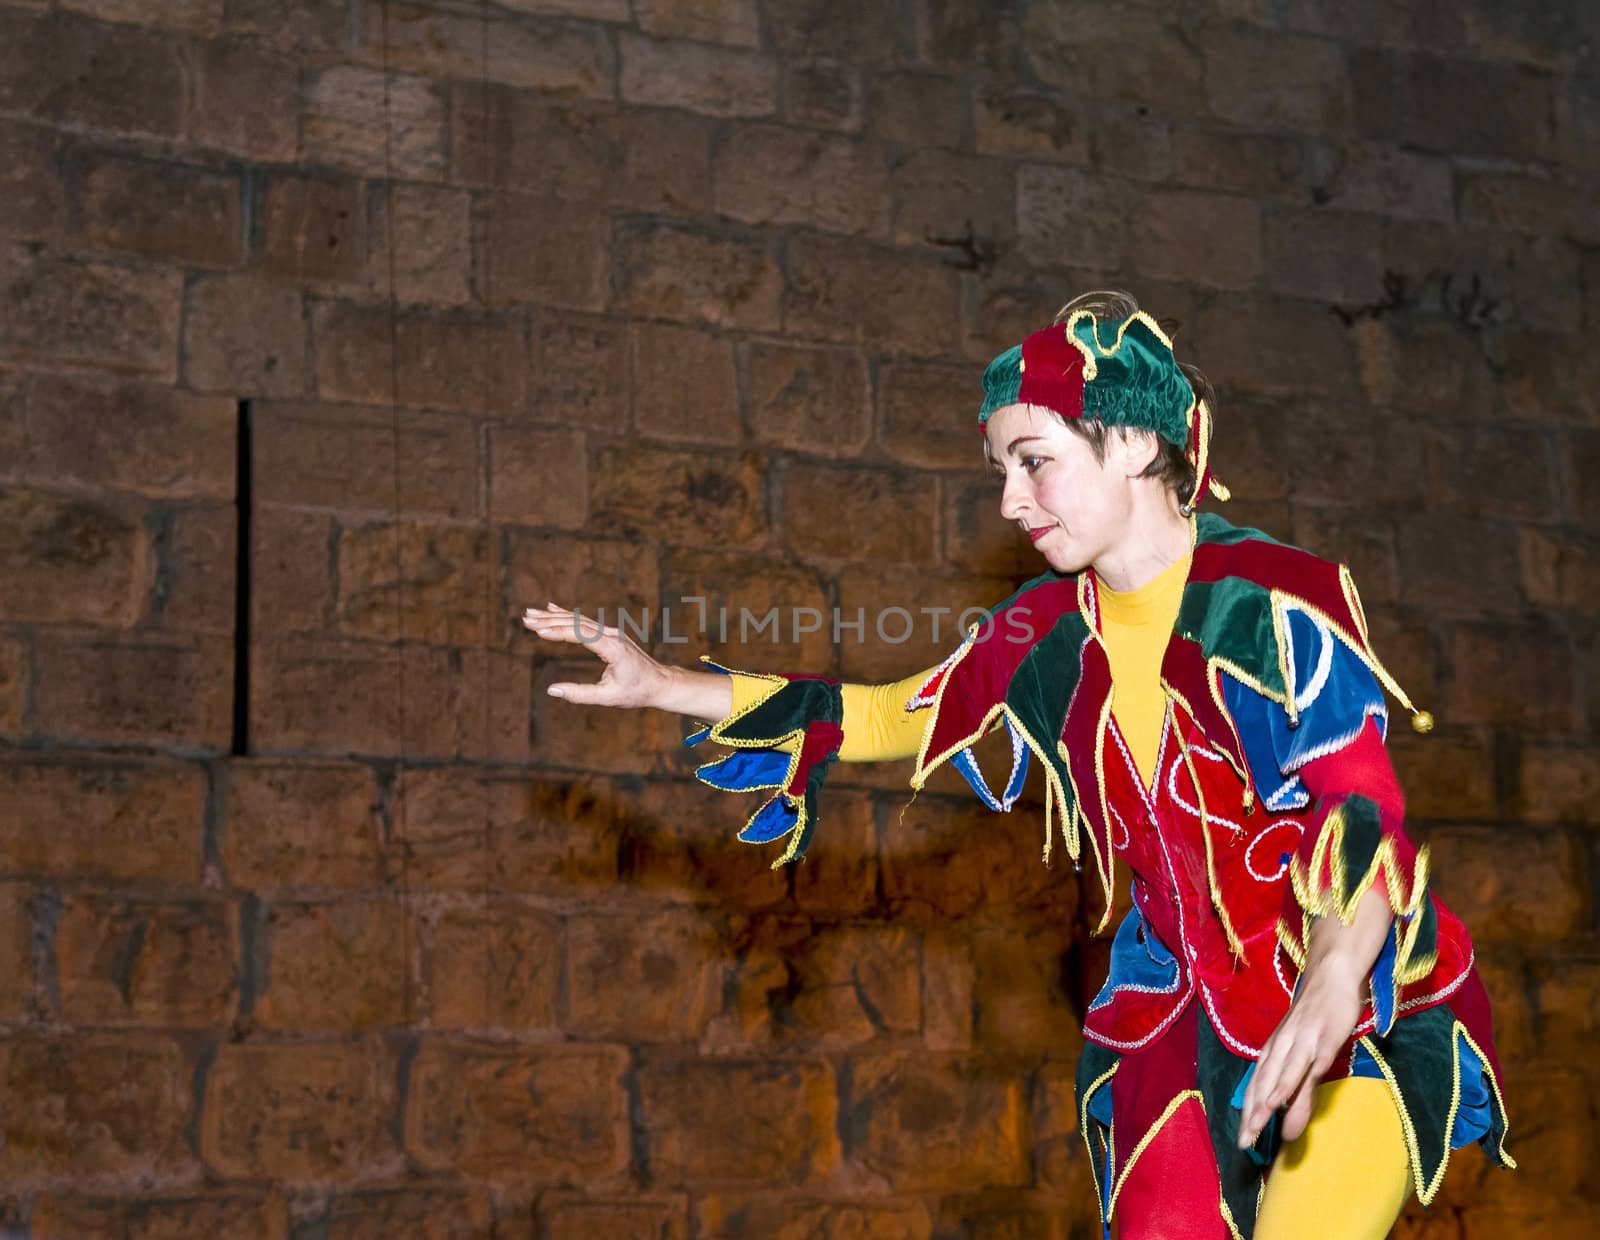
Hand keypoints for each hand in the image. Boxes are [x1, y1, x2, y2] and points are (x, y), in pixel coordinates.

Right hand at [522, 602, 670, 708]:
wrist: (660, 683)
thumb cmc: (636, 692)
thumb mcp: (608, 698)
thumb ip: (579, 694)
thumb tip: (551, 690)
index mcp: (612, 648)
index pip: (580, 634)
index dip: (558, 631)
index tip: (537, 630)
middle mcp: (611, 635)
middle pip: (576, 623)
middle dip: (549, 620)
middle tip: (526, 618)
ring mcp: (611, 632)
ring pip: (578, 621)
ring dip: (554, 616)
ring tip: (531, 614)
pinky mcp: (610, 634)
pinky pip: (585, 623)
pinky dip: (566, 616)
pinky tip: (552, 608)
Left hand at [1237, 960, 1363, 1147]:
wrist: (1332, 974)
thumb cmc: (1318, 1014)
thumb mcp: (1306, 1051)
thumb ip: (1299, 1085)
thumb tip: (1288, 1116)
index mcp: (1274, 1048)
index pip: (1256, 1086)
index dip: (1248, 1113)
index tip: (1243, 1141)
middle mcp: (1281, 1046)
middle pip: (1262, 1085)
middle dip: (1252, 1116)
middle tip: (1245, 1144)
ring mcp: (1300, 1042)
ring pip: (1278, 1077)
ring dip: (1265, 1104)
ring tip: (1256, 1130)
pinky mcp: (1322, 1040)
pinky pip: (1304, 1065)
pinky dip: (1290, 1083)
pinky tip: (1282, 1100)